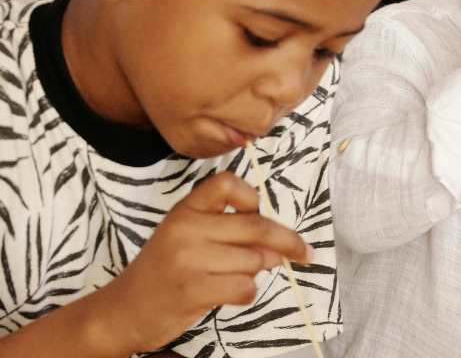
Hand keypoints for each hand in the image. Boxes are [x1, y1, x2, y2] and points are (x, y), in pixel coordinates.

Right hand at [94, 172, 311, 354]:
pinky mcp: (192, 289)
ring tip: (237, 276)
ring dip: (258, 272)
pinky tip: (228, 293)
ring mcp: (188, 259)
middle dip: (287, 241)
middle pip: (257, 226)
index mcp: (185, 208)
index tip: (260, 211)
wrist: (123, 310)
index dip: (252, 198)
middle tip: (304, 252)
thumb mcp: (189, 237)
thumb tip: (282, 242)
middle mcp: (186, 228)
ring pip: (254, 260)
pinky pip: (244, 287)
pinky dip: (246, 293)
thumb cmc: (165, 271)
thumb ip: (230, 231)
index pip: (228, 183)